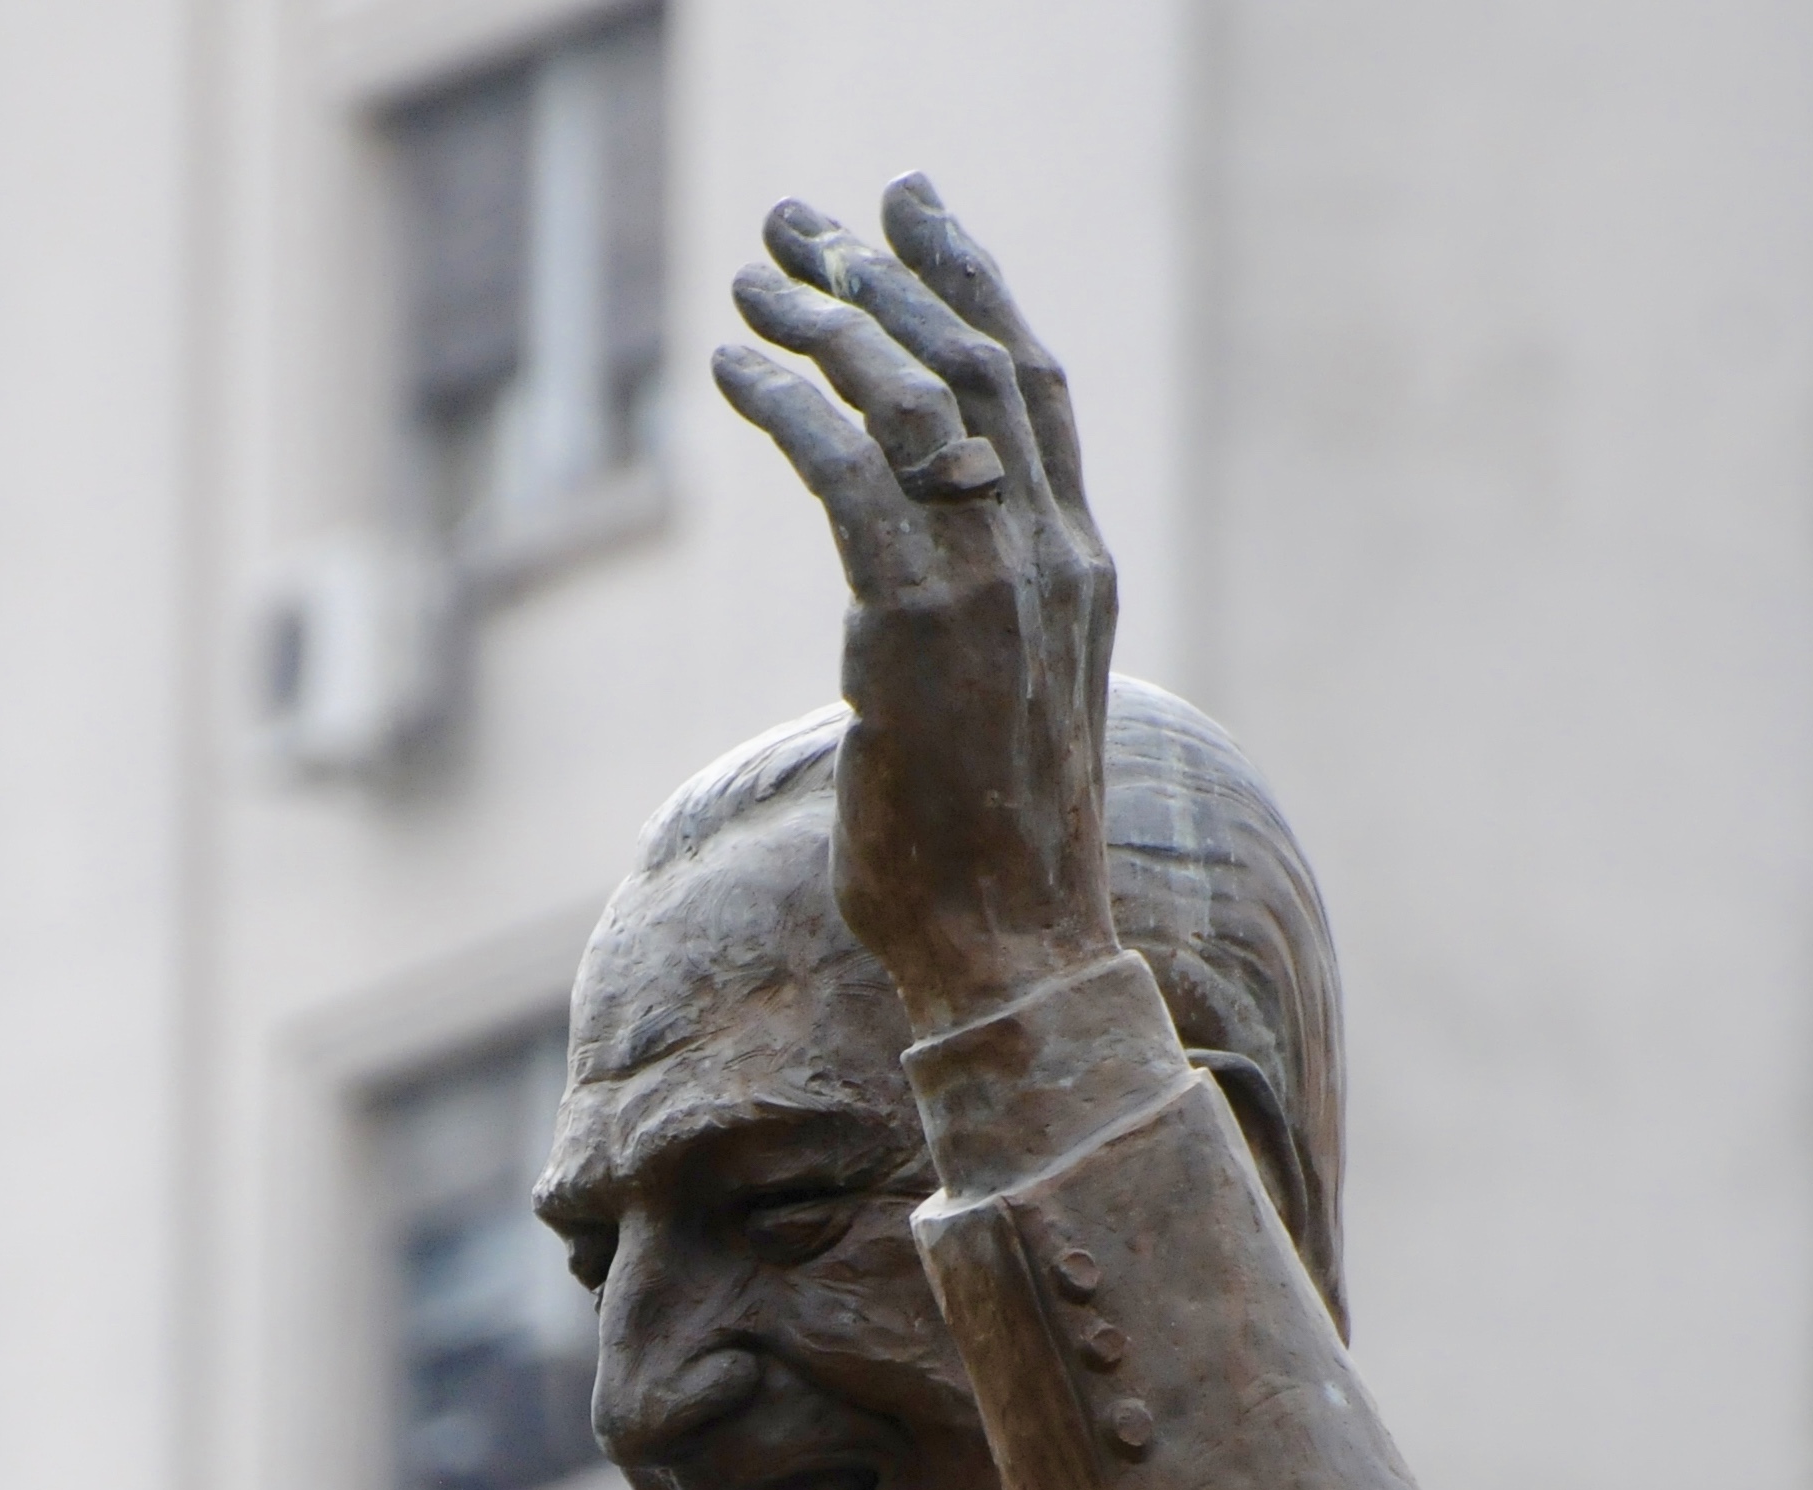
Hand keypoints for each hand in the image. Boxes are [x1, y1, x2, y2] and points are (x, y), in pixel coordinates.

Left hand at [715, 177, 1117, 1035]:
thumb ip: (983, 626)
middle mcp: (1048, 559)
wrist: (1016, 952)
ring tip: (749, 285)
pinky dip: (788, 407)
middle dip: (884, 274)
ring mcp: (989, 591)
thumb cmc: (994, 856)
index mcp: (1081, 569)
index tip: (912, 213)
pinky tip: (731, 374)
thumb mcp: (1009, 709)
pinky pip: (848, 478)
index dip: (972, 283)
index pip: (1035, 387)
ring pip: (912, 403)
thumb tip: (908, 597)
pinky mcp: (912, 631)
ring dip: (824, 325)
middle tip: (802, 223)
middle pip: (972, 364)